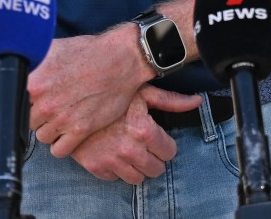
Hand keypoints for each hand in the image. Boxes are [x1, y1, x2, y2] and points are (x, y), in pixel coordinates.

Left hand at [27, 29, 147, 158]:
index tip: (34, 100)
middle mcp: (45, 102)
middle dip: (39, 115)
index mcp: (34, 81)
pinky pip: (59, 150)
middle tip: (53, 105)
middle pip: (28, 121)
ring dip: (51, 129)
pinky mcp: (80, 130)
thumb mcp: (53, 48)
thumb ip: (32, 62)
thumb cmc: (89, 51)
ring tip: (63, 117)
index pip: (15, 103)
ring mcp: (62, 118)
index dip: (26, 101)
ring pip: (42, 137)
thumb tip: (17, 67)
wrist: (121, 59)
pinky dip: (62, 144)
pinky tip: (69, 132)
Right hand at [65, 85, 198, 182]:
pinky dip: (116, 168)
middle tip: (145, 145)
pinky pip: (115, 178)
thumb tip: (197, 101)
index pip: (169, 152)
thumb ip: (171, 100)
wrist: (72, 99)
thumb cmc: (111, 92)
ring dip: (137, 166)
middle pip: (156, 169)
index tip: (157, 137)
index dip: (165, 144)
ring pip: (137, 179)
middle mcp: (129, 149)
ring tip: (131, 150)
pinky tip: (114, 152)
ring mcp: (111, 160)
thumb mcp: (142, 91)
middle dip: (153, 158)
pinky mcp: (95, 167)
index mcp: (144, 130)